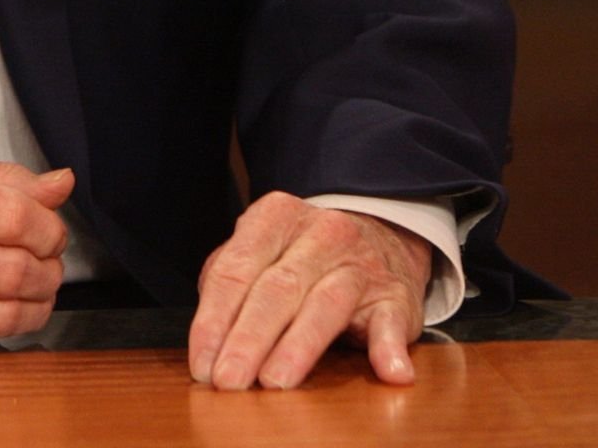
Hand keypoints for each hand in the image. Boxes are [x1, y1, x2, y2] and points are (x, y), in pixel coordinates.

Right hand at [0, 138, 73, 344]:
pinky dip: (9, 324)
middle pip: (13, 265)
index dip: (48, 225)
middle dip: (50, 267)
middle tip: (50, 260)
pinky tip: (11, 308)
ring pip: (2, 308)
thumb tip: (60, 184)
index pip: (11, 211)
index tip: (51, 228)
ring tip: (39, 286)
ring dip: (38, 302)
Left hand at [186, 193, 429, 390]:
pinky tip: (388, 372)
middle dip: (248, 340)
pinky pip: (391, 321)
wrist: (380, 238)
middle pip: (277, 289)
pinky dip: (389, 348)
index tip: (201, 364)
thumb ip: (230, 281)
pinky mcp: (396, 296)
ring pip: (326, 305)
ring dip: (298, 347)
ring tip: (275, 382)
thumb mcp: (262, 250)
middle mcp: (321, 234)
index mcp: (276, 217)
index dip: (214, 321)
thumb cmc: (304, 255)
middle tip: (228, 380)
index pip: (235, 270)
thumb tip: (207, 334)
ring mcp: (361, 263)